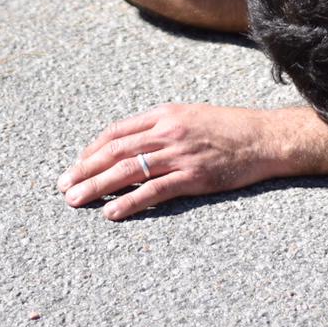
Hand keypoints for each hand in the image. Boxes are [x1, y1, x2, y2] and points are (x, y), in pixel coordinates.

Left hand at [58, 103, 286, 220]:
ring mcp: (179, 154)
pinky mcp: (193, 177)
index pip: (117, 131)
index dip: (92, 150)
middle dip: (84, 169)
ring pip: (127, 170)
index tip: (77, 165)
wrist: (264, 138)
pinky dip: (129, 202)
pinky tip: (111, 213)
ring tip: (75, 200)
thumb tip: (132, 143)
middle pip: (115, 151)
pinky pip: (154, 191)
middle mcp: (167, 131)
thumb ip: (162, 125)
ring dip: (96, 186)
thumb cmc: (229, 128)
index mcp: (164, 113)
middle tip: (63, 186)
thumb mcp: (191, 115)